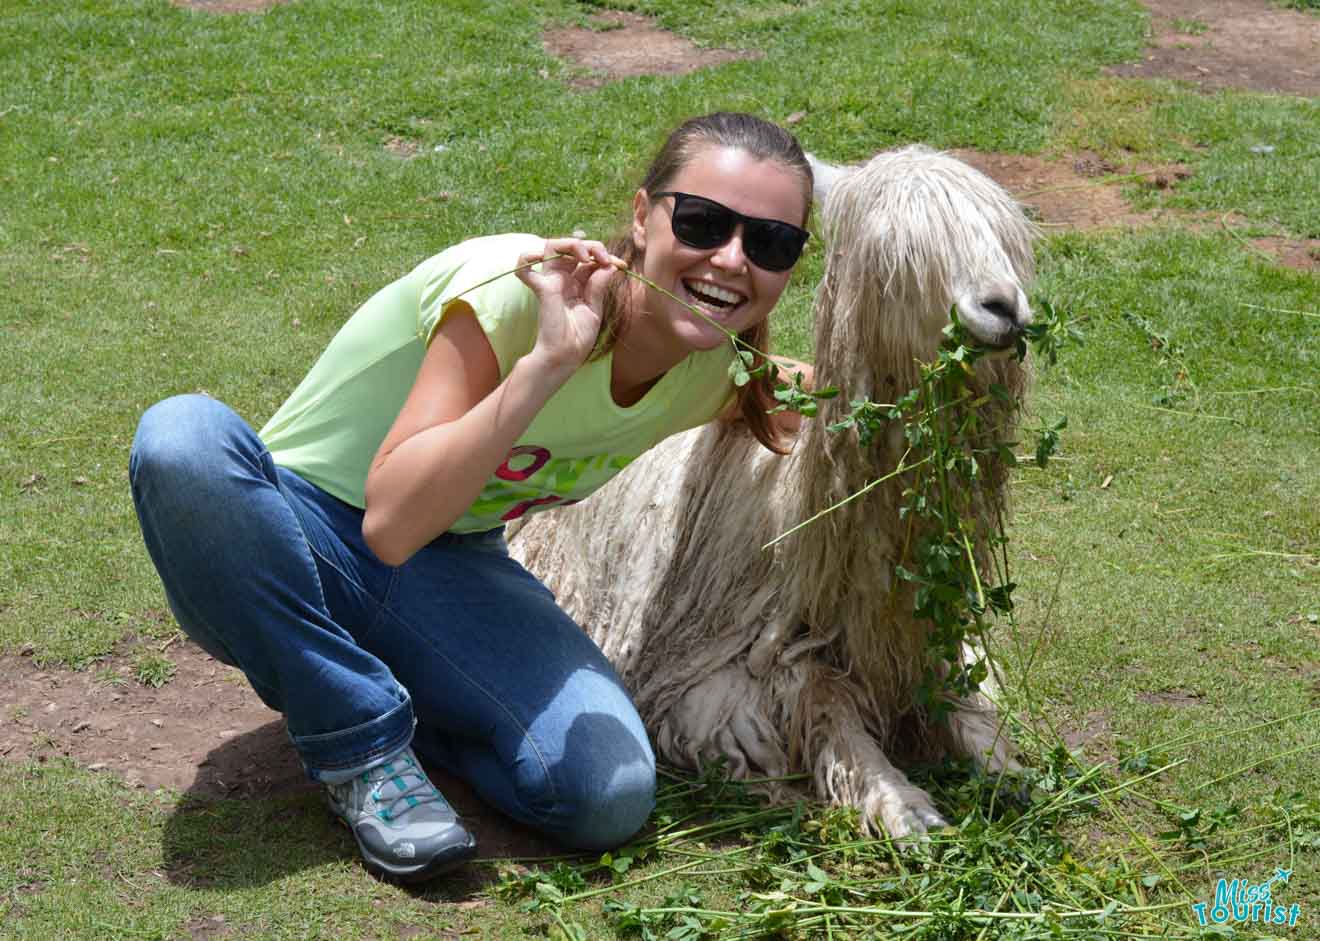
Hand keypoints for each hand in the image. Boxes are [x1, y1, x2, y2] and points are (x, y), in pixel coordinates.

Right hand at [515, 237, 624, 371]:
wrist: (566, 356)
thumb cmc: (578, 337)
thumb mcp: (595, 308)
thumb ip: (599, 286)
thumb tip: (610, 266)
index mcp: (577, 283)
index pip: (588, 259)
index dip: (604, 256)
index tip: (621, 265)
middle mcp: (563, 279)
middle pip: (571, 247)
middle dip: (591, 246)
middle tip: (605, 259)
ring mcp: (551, 281)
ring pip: (551, 246)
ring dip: (570, 244)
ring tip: (585, 256)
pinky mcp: (543, 288)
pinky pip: (523, 269)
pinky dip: (525, 258)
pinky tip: (537, 257)